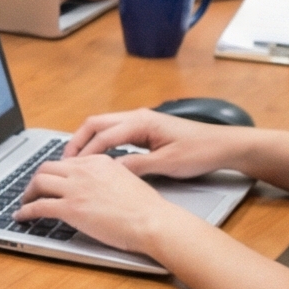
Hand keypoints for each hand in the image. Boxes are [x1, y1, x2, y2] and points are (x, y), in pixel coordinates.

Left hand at [18, 152, 188, 257]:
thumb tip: (97, 187)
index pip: (67, 162)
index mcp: (99, 161)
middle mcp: (85, 170)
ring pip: (38, 182)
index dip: (55, 173)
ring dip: (27, 193)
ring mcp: (76, 188)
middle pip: (47, 167)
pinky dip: (25, 211)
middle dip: (36, 179)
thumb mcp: (127, 179)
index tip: (51, 181)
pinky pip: (39, 206)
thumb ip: (107, 178)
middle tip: (33, 190)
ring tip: (24, 202)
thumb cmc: (147, 208)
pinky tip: (21, 216)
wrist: (152, 221)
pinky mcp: (70, 208)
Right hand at [63, 107, 250, 178]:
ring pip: (104, 126)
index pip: (104, 136)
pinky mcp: (145, 130)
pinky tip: (98, 158)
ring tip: (76, 160)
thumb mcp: (167, 163)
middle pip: (96, 124)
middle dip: (78, 141)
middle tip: (65, 161)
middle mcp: (138, 117)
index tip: (72, 168)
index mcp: (141, 122)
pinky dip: (101, 143)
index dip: (86, 153)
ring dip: (88, 141)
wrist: (224, 145)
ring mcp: (141, 121)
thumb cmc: (200, 151)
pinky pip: (115, 133)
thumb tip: (110, 171)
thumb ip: (136, 165)